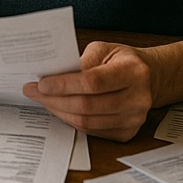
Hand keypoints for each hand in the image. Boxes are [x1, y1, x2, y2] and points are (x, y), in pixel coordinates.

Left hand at [22, 41, 155, 141]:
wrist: (150, 78)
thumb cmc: (122, 60)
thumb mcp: (104, 49)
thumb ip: (81, 61)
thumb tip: (52, 76)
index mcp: (134, 72)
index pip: (93, 82)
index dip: (64, 84)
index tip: (41, 83)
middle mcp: (138, 98)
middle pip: (87, 106)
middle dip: (54, 99)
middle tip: (33, 91)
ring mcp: (134, 119)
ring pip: (86, 122)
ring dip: (59, 111)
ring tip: (42, 100)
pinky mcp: (127, 133)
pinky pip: (91, 130)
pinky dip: (71, 120)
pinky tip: (60, 109)